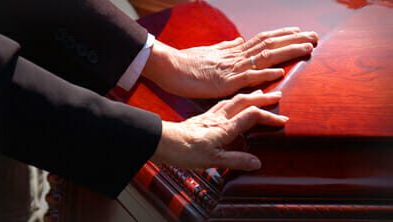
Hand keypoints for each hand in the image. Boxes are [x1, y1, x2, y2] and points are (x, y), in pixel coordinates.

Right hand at [143, 27, 317, 97]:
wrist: (169, 67)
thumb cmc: (187, 62)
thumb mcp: (210, 53)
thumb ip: (226, 47)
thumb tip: (238, 40)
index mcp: (233, 50)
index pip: (263, 39)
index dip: (283, 35)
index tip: (300, 31)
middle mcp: (236, 55)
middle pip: (269, 44)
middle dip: (293, 39)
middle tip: (314, 36)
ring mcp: (231, 68)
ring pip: (264, 56)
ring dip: (287, 51)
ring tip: (307, 47)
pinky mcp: (224, 82)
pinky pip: (246, 77)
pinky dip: (263, 74)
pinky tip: (279, 72)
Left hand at [150, 90, 286, 169]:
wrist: (163, 142)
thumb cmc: (185, 151)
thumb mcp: (212, 160)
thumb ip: (236, 160)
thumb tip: (257, 163)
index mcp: (224, 127)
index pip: (252, 116)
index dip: (268, 116)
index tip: (282, 120)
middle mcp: (219, 117)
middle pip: (244, 101)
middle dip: (263, 98)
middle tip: (278, 95)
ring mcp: (210, 115)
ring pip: (234, 100)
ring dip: (249, 95)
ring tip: (260, 93)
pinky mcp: (203, 116)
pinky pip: (223, 103)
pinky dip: (234, 99)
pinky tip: (233, 102)